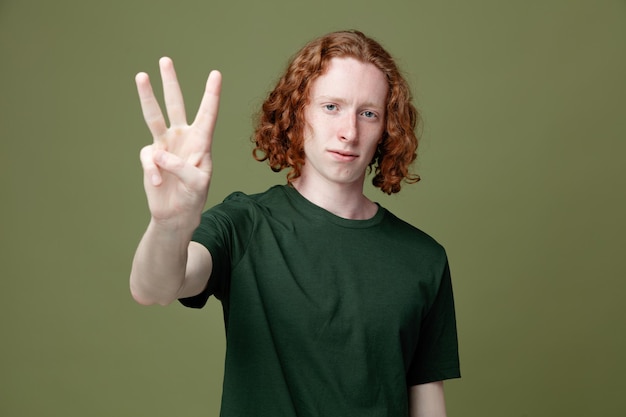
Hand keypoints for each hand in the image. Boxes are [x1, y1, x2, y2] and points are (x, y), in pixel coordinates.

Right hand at [135, 57, 221, 228]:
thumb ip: (182, 168)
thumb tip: (158, 153)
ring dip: (147, 96)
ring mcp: (165, 145)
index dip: (211, 94)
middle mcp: (183, 138)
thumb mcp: (197, 184)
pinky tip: (158, 184)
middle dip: (171, 83)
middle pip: (176, 105)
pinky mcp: (151, 157)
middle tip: (165, 60)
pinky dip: (152, 171)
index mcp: (202, 142)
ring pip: (154, 116)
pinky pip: (148, 159)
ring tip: (141, 75)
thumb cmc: (193, 198)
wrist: (176, 215)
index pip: (208, 114)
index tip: (216, 74)